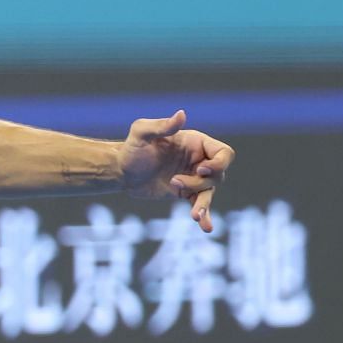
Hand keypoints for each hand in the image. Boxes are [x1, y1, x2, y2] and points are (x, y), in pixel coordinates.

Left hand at [117, 109, 234, 234]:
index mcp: (195, 143)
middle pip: (218, 174)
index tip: (199, 168)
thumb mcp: (141, 133)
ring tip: (194, 215)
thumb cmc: (131, 148)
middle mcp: (198, 160)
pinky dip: (204, 216)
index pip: (224, 153)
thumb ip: (161, 126)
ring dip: (202, 203)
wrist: (119, 172)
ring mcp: (193, 178)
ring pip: (210, 191)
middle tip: (174, 181)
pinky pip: (200, 205)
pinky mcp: (185, 194)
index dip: (218, 163)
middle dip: (199, 182)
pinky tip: (206, 228)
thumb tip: (182, 114)